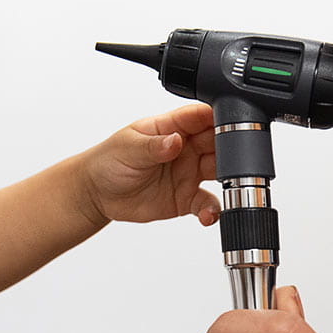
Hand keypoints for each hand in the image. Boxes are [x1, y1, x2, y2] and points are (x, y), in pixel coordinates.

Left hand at [80, 103, 219, 225]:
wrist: (98, 193)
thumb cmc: (109, 161)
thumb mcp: (129, 147)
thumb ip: (154, 146)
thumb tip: (175, 140)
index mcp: (171, 127)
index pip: (201, 116)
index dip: (219, 117)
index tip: (231, 124)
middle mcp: (185, 148)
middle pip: (218, 142)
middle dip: (231, 149)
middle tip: (234, 159)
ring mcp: (188, 173)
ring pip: (220, 171)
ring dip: (229, 178)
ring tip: (231, 186)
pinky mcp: (186, 198)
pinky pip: (208, 203)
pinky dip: (213, 210)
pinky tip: (209, 215)